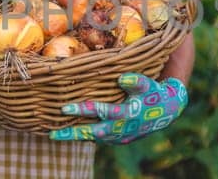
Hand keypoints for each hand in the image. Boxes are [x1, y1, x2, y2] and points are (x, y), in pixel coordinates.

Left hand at [50, 73, 186, 143]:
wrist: (166, 113)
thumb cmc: (154, 94)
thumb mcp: (148, 86)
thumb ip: (136, 81)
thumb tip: (122, 77)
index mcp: (125, 114)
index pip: (100, 112)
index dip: (82, 110)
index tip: (65, 108)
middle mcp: (119, 128)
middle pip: (91, 133)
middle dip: (71, 134)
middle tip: (52, 134)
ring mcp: (118, 137)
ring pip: (92, 138)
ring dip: (74, 137)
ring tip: (54, 135)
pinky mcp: (117, 140)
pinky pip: (97, 139)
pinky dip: (83, 137)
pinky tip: (69, 133)